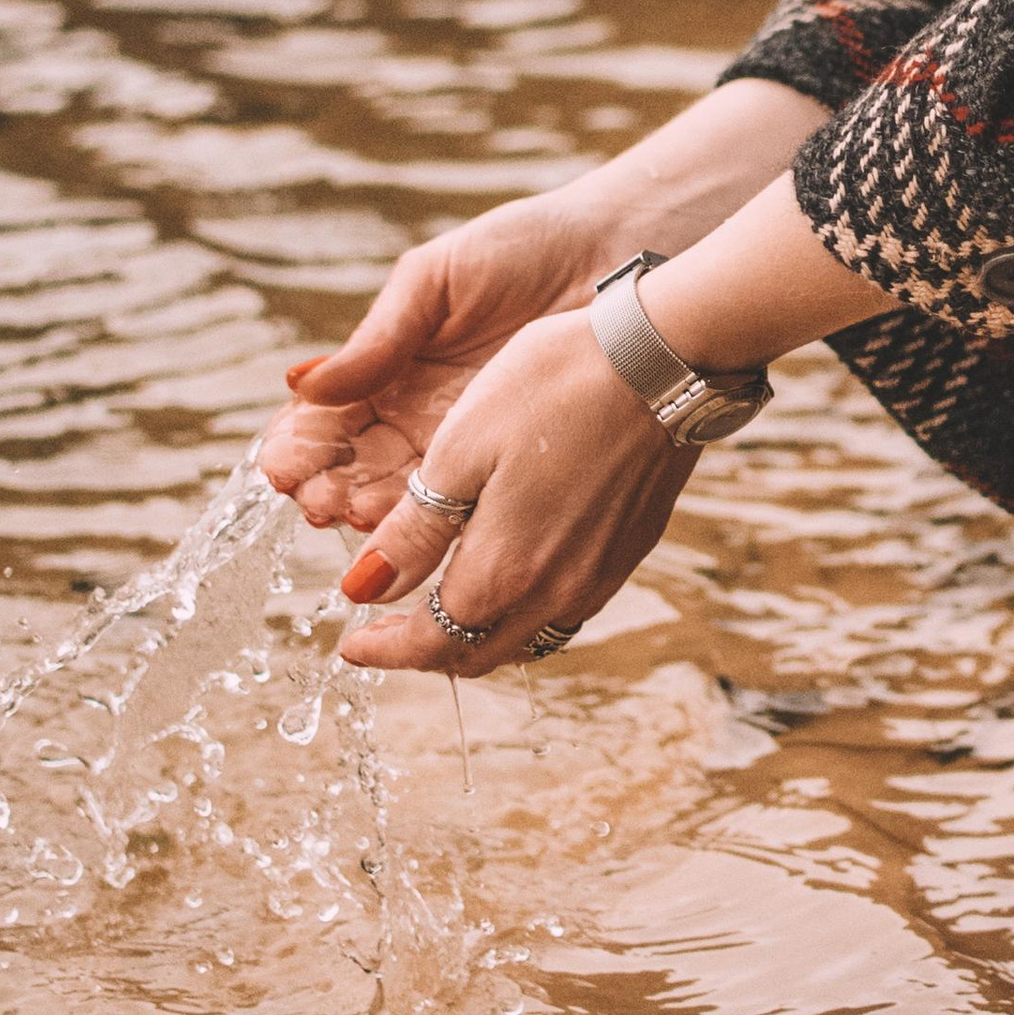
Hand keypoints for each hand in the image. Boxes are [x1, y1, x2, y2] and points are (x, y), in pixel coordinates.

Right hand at [257, 77, 833, 539]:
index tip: (282, 465)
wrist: (620, 254)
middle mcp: (420, 416)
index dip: (301, 445)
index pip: (329, 420)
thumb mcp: (436, 282)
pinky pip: (463, 503)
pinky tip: (405, 526)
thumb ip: (376, 338)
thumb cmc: (525, 248)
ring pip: (401, 496)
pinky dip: (429, 520)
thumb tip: (299, 383)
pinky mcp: (513, 463)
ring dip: (368, 513)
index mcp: (392, 368)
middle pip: (357, 468)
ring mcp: (466, 444)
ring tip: (350, 515)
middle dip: (329, 488)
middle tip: (316, 502)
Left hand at [330, 309, 694, 675]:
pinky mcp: (627, 552)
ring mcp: (598, 577)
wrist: (662, 360)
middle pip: (477, 654)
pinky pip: (565, 611)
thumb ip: (414, 532)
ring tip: (444, 608)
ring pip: (525, 639)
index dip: (385, 650)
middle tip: (387, 633)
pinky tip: (513, 575)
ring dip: (478, 637)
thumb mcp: (460, 450)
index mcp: (503, 571)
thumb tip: (363, 588)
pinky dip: (524, 612)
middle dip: (426, 652)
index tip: (351, 645)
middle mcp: (555, 592)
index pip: (431, 642)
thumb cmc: (552, 387)